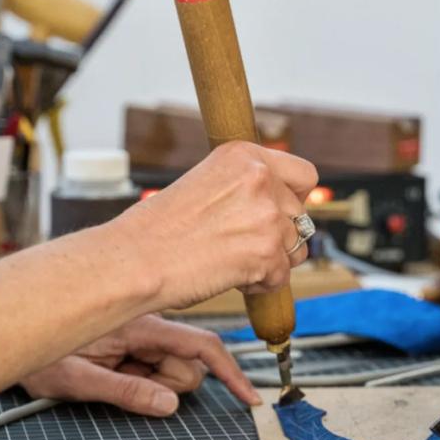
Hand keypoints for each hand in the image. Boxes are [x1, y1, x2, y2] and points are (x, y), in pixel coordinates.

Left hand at [19, 314, 260, 415]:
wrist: (8, 330)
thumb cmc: (36, 353)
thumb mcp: (77, 379)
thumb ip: (127, 391)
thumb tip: (170, 404)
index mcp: (141, 326)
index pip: (202, 346)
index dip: (231, 373)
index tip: (249, 399)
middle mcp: (147, 323)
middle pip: (190, 363)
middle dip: (169, 384)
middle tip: (124, 385)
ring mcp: (140, 331)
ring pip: (173, 367)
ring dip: (151, 381)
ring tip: (109, 376)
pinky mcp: (132, 339)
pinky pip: (154, 365)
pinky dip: (142, 377)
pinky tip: (112, 372)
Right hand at [114, 141, 318, 309]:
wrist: (135, 260)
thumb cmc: (158, 229)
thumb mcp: (204, 183)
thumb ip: (244, 187)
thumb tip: (280, 204)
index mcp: (244, 155)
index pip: (304, 174)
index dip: (294, 197)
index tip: (279, 211)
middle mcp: (260, 179)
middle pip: (300, 215)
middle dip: (278, 235)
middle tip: (239, 245)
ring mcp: (267, 215)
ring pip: (296, 247)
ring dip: (271, 260)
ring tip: (231, 261)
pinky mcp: (268, 252)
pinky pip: (282, 275)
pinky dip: (260, 284)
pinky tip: (229, 277)